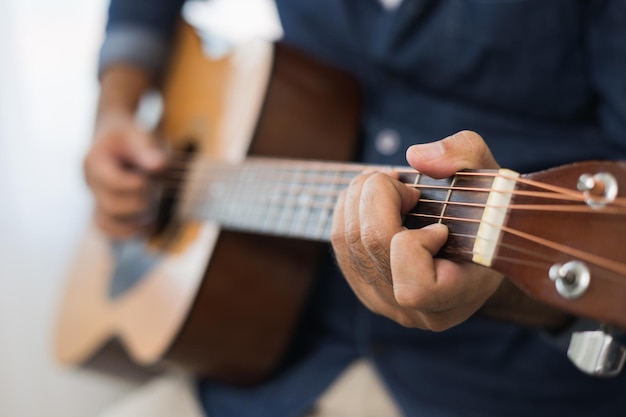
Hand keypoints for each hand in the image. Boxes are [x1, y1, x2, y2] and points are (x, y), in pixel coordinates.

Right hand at [84, 111, 165, 237]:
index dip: (135, 185)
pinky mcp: (104, 209)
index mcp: (94, 162)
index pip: (112, 182)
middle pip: (111, 206)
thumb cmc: (128, 136)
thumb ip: (147, 148)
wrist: (115, 138)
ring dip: (132, 226)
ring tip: (154, 221)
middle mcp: (90, 184)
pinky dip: (127, 233)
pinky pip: (108, 228)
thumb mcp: (138, 133)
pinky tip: (148, 228)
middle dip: (138, 204)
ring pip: (106, 223)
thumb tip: (158, 165)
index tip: (151, 179)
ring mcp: (95, 199)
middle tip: (155, 194)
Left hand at [331, 131, 503, 330]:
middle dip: (382, 195)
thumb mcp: (492, 178)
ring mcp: (385, 303)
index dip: (417, 245)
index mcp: (457, 299)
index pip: (416, 288)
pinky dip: (349, 206)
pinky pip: (339, 242)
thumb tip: (416, 157)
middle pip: (373, 246)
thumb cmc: (489, 216)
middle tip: (405, 184)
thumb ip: (465, 156)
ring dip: (361, 194)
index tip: (440, 227)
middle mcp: (416, 312)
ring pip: (349, 240)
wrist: (481, 248)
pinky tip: (372, 196)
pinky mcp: (364, 288)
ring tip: (389, 183)